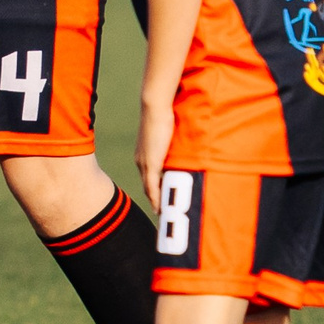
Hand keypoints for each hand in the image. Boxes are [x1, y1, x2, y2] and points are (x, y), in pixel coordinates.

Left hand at [135, 99, 174, 214]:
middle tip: (162, 214)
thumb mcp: (168, 133)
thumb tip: (182, 143)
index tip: (160, 202)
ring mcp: (145, 163)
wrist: (155, 107)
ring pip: (149, 190)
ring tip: (162, 216)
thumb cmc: (163, 115)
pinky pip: (152, 187)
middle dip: (154, 201)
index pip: (148, 179)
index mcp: (143, 155)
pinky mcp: (150, 163)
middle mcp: (141, 161)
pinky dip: (156, 199)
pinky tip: (160, 209)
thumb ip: (172, 142)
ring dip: (156, 203)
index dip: (154, 191)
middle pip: (147, 187)